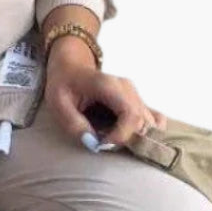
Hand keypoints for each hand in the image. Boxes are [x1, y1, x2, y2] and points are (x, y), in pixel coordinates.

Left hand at [43, 38, 166, 150]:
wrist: (71, 66)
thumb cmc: (63, 84)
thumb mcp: (58, 104)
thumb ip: (74, 124)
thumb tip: (94, 144)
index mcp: (109, 86)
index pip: (130, 114)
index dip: (121, 136)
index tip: (102, 144)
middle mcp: (127, 88)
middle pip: (142, 121)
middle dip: (125, 139)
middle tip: (102, 141)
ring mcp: (134, 94)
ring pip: (149, 122)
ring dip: (132, 137)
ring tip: (109, 137)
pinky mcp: (137, 100)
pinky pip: (153, 118)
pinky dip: (146, 131)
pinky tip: (130, 136)